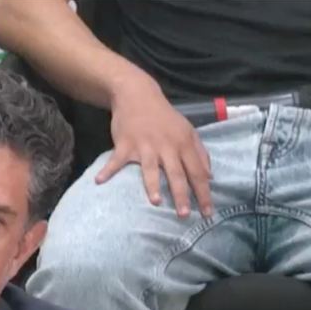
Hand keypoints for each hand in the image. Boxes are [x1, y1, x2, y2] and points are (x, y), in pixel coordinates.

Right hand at [98, 72, 213, 219]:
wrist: (137, 95)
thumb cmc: (164, 118)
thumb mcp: (187, 130)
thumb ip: (200, 153)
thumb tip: (210, 176)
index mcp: (184, 143)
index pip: (197, 171)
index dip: (203, 193)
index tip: (208, 213)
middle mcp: (166, 146)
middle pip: (176, 173)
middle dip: (181, 195)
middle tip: (184, 215)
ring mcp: (145, 145)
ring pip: (151, 168)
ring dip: (153, 185)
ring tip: (156, 202)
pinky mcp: (125, 144)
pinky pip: (116, 160)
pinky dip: (108, 170)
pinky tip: (100, 181)